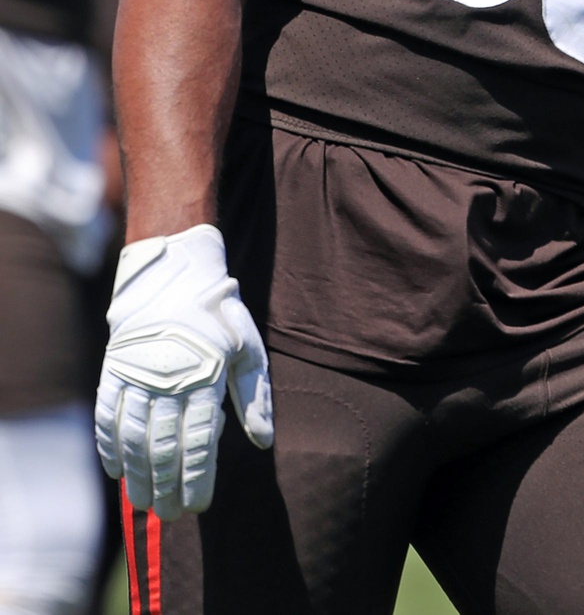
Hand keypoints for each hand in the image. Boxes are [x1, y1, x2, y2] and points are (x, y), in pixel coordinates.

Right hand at [95, 225, 273, 519]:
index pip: (199, 441)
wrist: (175, 277)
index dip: (198, 478)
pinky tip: (116, 471)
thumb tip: (264, 441)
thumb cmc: (219, 318)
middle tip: (171, 516)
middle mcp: (168, 381)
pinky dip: (110, 447)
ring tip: (144, 505)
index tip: (199, 507)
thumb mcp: (248, 349)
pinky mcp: (114, 371)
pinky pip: (109, 417)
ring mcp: (136, 377)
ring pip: (133, 439)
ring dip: (137, 476)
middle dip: (168, 486)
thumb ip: (255, 398)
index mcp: (205, 376)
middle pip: (163, 448)